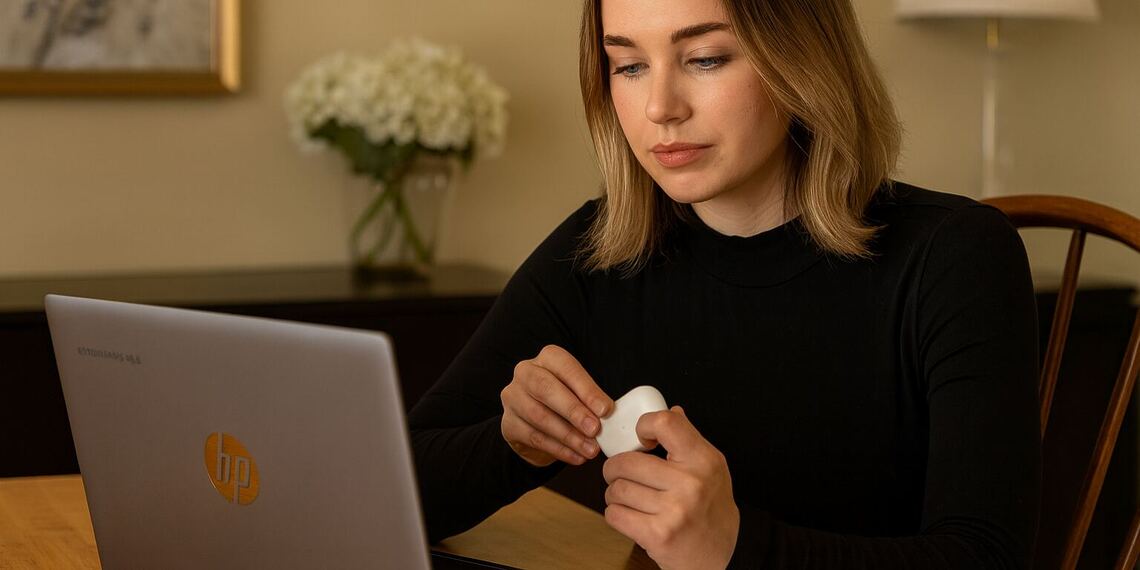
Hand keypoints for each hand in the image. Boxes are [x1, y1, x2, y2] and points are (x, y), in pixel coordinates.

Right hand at [500, 345, 613, 466]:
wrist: (536, 425)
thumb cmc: (565, 402)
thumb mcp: (579, 393)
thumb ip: (591, 400)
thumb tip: (607, 414)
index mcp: (548, 358)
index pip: (566, 368)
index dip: (586, 389)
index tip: (605, 410)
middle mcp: (525, 373)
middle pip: (546, 389)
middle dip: (573, 411)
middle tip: (595, 430)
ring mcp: (512, 398)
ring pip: (539, 416)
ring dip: (568, 436)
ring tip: (590, 449)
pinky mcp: (508, 424)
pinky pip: (534, 438)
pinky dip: (559, 450)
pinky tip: (577, 457)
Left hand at [603, 406, 739, 569]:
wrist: (719, 555)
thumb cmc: (711, 509)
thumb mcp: (711, 469)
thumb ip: (688, 441)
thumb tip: (672, 411)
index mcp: (703, 460)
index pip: (665, 423)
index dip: (643, 425)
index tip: (640, 438)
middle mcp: (691, 483)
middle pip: (627, 461)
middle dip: (615, 468)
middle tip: (619, 473)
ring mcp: (675, 510)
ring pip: (617, 489)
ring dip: (614, 494)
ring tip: (627, 497)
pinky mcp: (658, 535)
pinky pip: (615, 514)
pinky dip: (615, 514)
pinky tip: (629, 515)